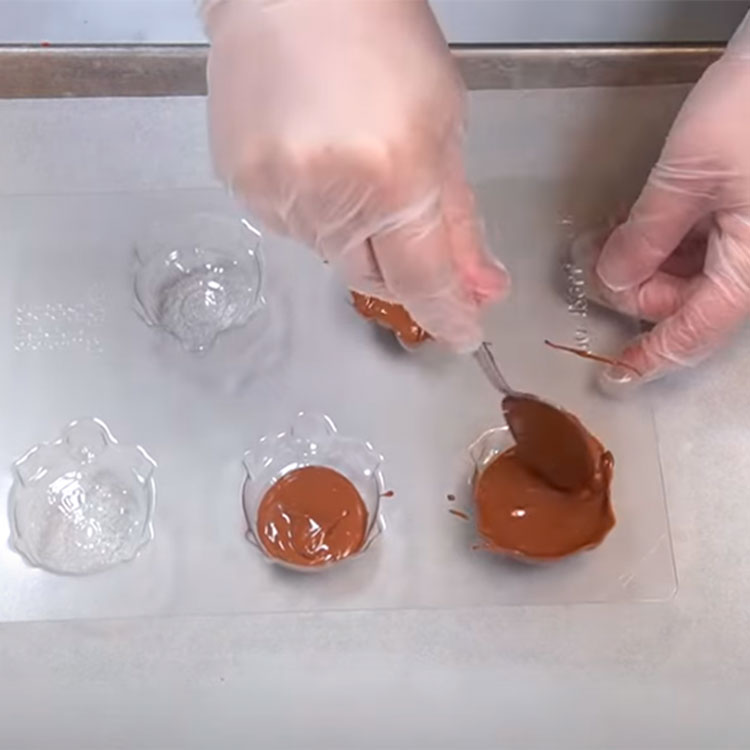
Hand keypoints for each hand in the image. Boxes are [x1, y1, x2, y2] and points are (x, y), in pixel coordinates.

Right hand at [204, 0, 507, 351]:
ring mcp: (278, 193)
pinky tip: (317, 159)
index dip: (447, 314)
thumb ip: (459, 218)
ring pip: (330, 253)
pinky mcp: (242, 185)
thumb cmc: (382, 36)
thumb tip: (479, 285)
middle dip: (400, 268)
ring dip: (354, 231)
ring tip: (352, 162)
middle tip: (408, 228)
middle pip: (373, 279)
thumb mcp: (444, 124)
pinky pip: (291, 226)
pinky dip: (315, 210)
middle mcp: (330, 197)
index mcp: (394, 177)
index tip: (463, 334)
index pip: (423, 280)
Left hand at [592, 14, 749, 390]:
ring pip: (687, 274)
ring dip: (641, 262)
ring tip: (604, 238)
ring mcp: (749, 237)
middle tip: (590, 259)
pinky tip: (633, 225)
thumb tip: (612, 281)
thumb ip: (646, 236)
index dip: (652, 356)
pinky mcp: (744, 213)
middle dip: (633, 286)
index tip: (615, 375)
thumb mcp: (688, 177)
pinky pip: (697, 245)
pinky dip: (660, 241)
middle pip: (684, 301)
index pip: (695, 331)